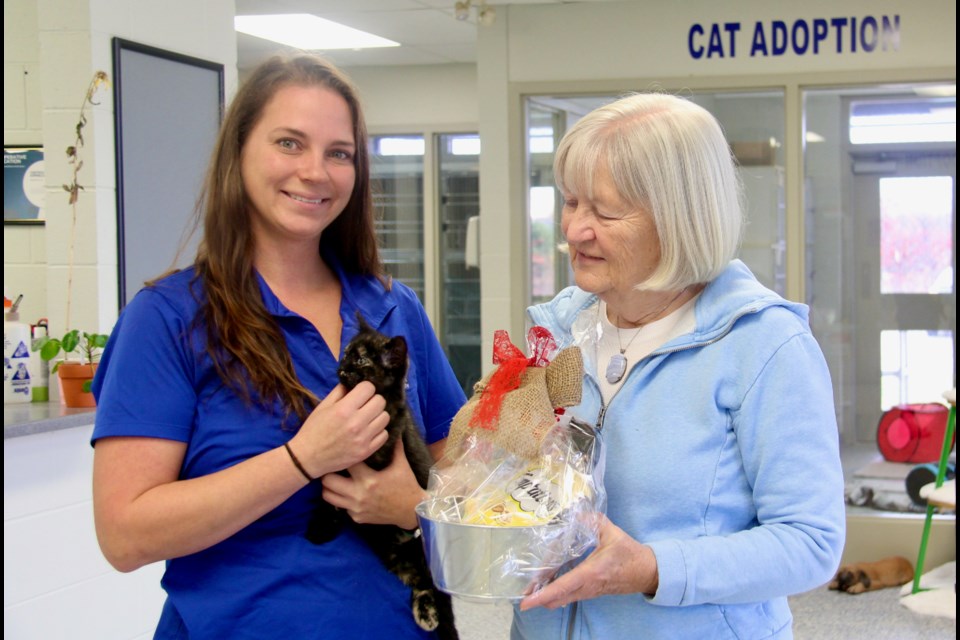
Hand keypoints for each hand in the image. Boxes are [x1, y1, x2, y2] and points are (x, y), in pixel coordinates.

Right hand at [288, 382, 389, 478]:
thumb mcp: (323, 406)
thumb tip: (355, 383)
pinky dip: (378, 431)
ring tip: (368, 418)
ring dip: (377, 415)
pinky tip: (369, 431)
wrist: (308, 458)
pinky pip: (384, 435)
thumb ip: (340, 391)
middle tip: (365, 405)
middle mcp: (356, 423)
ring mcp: (363, 438)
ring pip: (385, 417)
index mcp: (344, 409)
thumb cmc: (313, 430)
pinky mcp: (366, 451)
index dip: (365, 388)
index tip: (361, 393)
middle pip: (380, 401)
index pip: (369, 388)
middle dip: (373, 400)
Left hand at [321, 438, 424, 529]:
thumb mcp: (402, 465)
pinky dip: (342, 500)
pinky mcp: (357, 518)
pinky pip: (341, 507)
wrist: (412, 511)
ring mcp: (356, 508)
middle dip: (329, 472)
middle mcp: (358, 495)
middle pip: (328, 481)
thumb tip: (395, 428)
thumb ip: (395, 446)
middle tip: (334, 466)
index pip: (346, 462)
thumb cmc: (407, 486)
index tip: (345, 451)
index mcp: (369, 479)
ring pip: (328, 496)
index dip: (344, 454)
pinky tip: (349, 493)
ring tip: (336, 480)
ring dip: (330, 487)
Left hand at [519, 515, 658, 610]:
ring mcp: (589, 593)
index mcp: (590, 573)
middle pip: (556, 598)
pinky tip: (549, 585)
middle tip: (523, 592)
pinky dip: (556, 594)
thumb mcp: (611, 532)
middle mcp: (587, 587)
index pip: (562, 587)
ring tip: (532, 588)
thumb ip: (592, 520)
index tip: (525, 601)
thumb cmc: (629, 553)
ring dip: (546, 596)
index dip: (542, 595)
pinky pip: (569, 597)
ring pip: (562, 600)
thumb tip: (575, 512)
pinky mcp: (591, 593)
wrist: (647, 572)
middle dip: (538, 597)